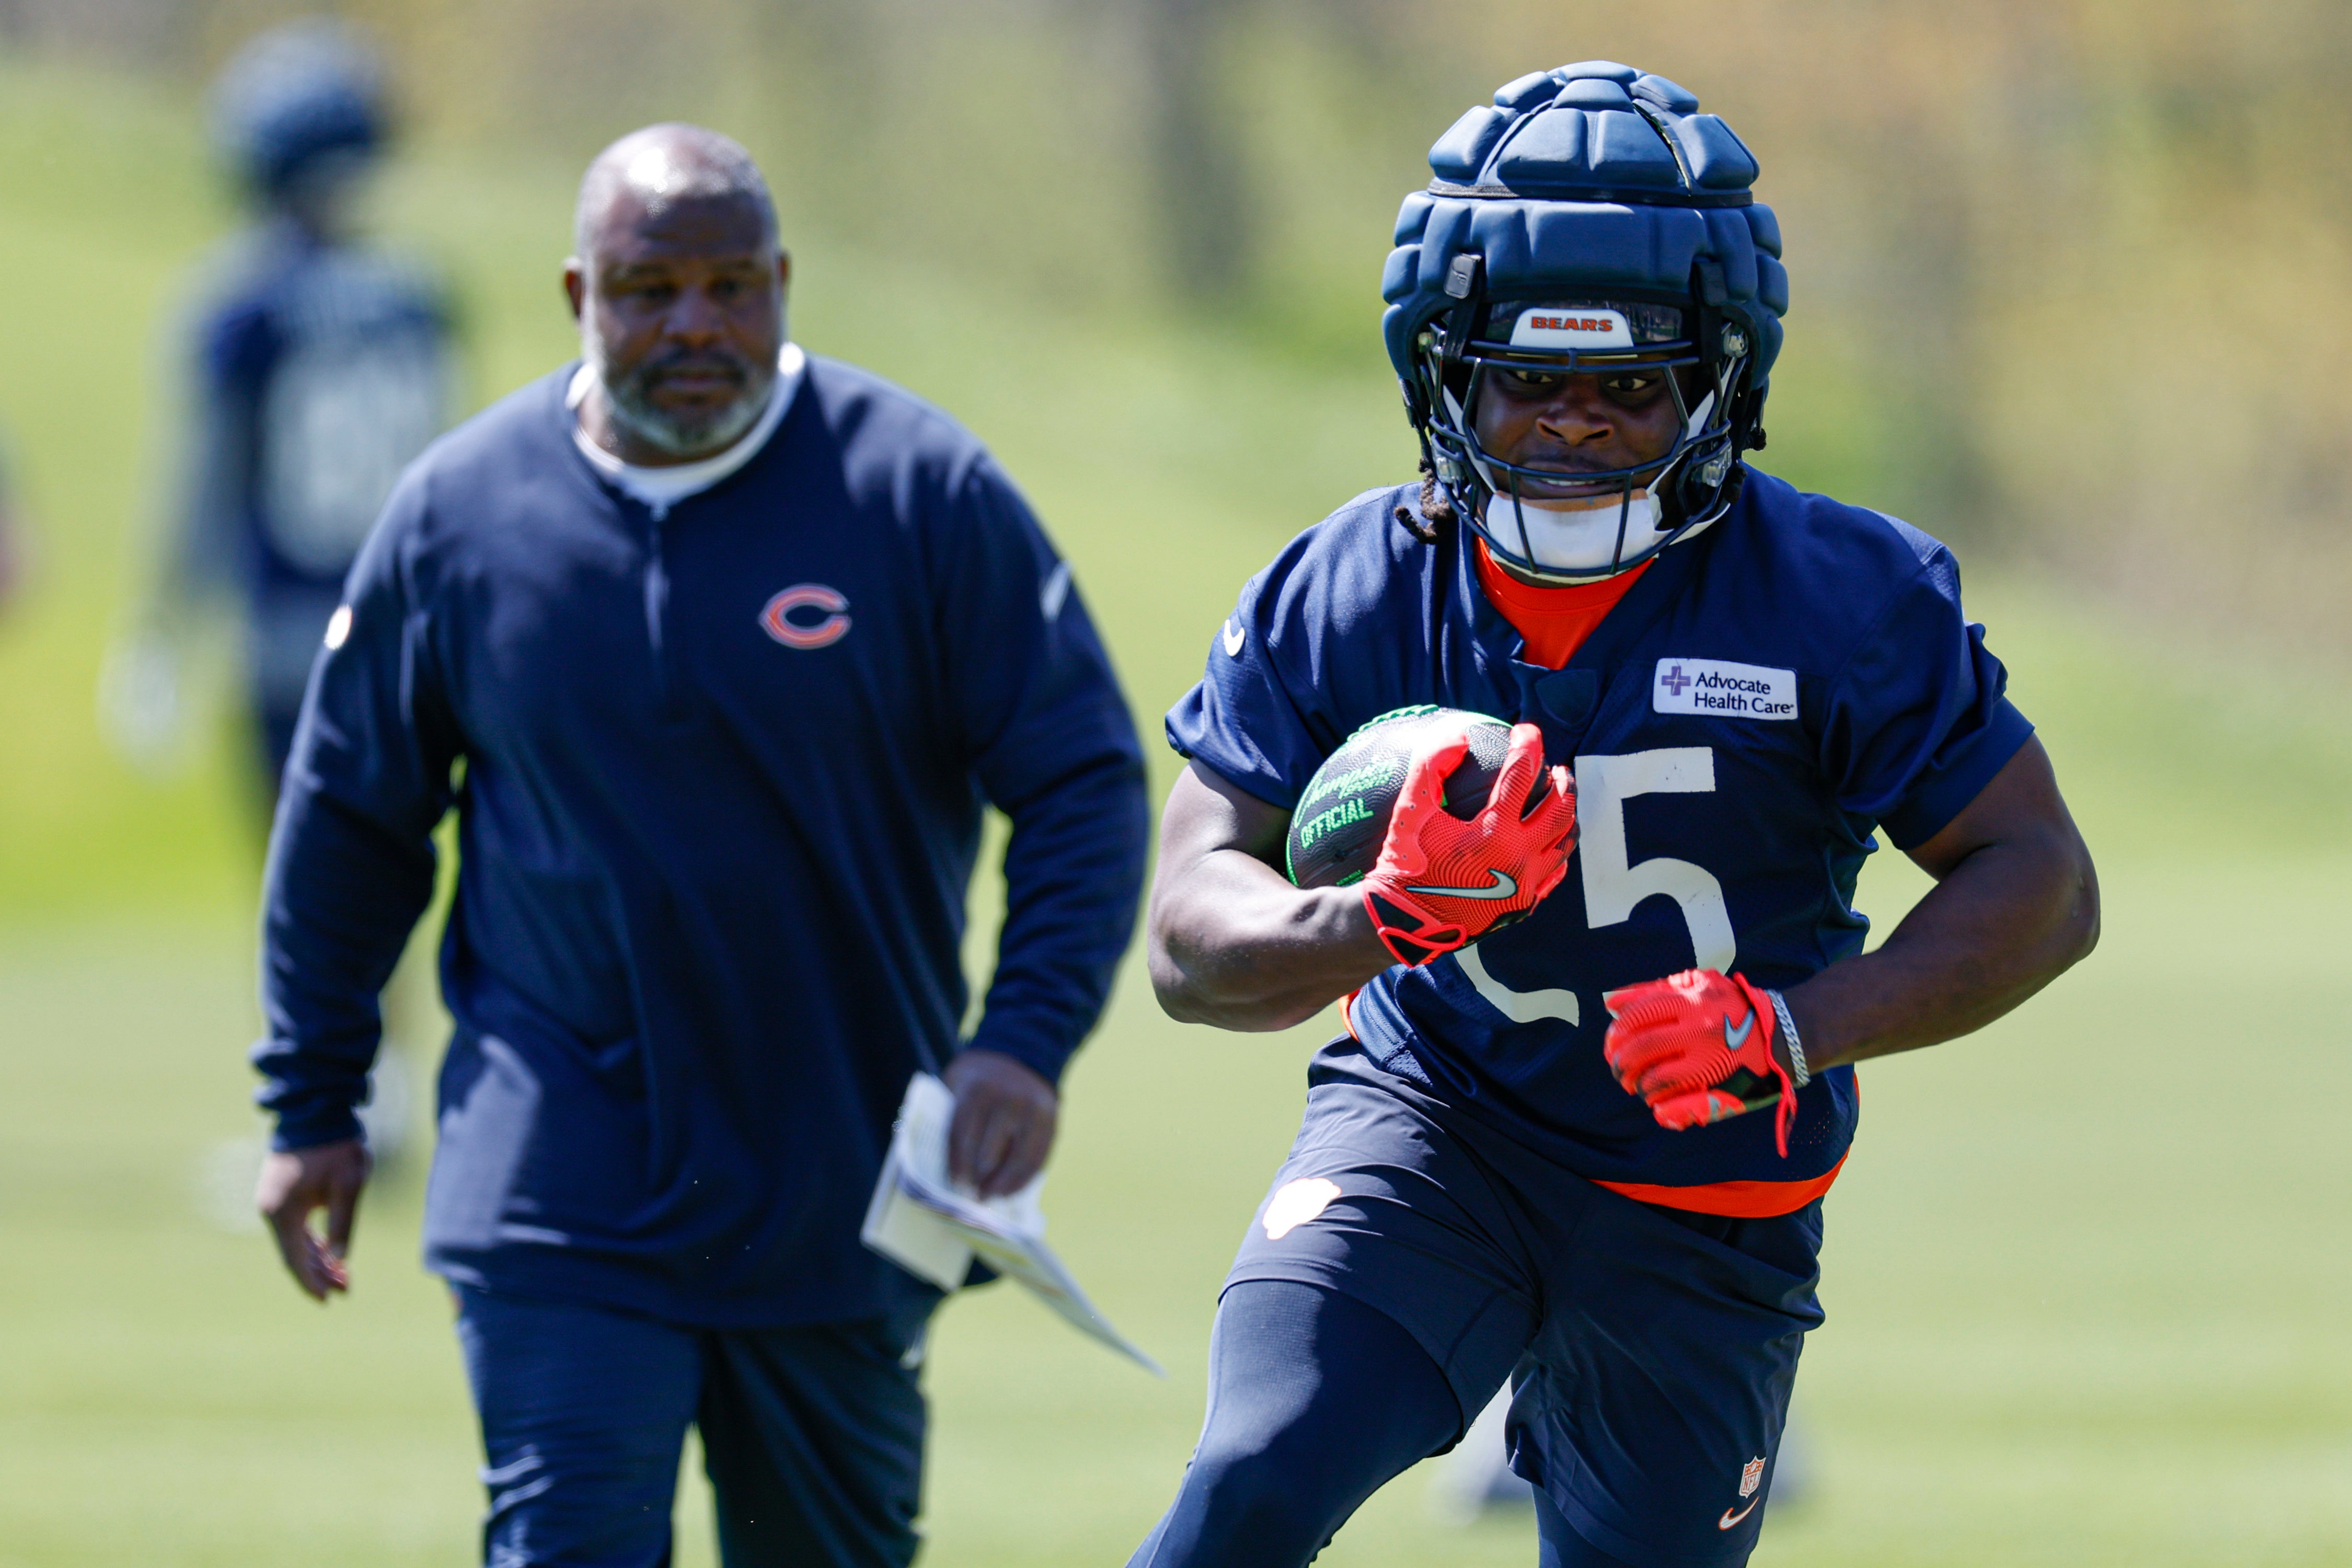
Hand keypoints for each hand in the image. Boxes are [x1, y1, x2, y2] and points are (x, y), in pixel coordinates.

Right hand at [256, 1138, 370, 1300]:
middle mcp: (271, 1211)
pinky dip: (313, 1242)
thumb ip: (342, 1223)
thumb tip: (340, 1259)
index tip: (326, 1301)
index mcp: (281, 1212)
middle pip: (294, 1254)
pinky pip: (296, 1228)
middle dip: (319, 1274)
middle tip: (345, 1290)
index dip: (310, 1282)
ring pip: (296, 1242)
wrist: (315, 1113)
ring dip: (318, 1260)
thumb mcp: (347, 1185)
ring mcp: (274, 1202)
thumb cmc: (334, 1147)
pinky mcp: (282, 1195)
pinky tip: (330, 1256)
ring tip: (343, 1279)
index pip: (294, 1259)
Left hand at [942, 1050, 1057, 1197]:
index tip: (954, 1186)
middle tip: (970, 1197)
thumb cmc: (977, 1079)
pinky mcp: (1050, 1120)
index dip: (957, 1166)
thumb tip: (942, 1169)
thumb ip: (950, 1120)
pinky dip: (1022, 1180)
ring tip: (989, 1198)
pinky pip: (1037, 1159)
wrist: (1019, 1053)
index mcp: (976, 1090)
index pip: (962, 1137)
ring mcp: (1032, 1110)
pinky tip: (1009, 1191)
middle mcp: (1007, 1099)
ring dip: (1001, 1186)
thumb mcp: (956, 1085)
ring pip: (1016, 1161)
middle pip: (988, 1154)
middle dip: (977, 1180)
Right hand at [1361, 722, 1576, 965]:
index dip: (1528, 744)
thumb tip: (1458, 735)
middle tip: (1556, 767)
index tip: (1525, 729)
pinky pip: (1555, 873)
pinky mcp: (1523, 904)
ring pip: (1565, 842)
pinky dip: (1559, 850)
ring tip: (1562, 798)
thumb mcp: (1410, 811)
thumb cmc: (1405, 864)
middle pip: (1559, 809)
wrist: (1406, 922)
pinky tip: (1552, 840)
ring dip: (1568, 814)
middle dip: (1563, 781)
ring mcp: (1525, 883)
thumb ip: (1430, 767)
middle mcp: (1518, 857)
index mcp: (1493, 831)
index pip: (1522, 774)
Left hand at [1602, 970, 1797, 1154]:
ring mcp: (1710, 1059)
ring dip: (1638, 1085)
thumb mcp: (1697, 984)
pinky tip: (1655, 1102)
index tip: (1611, 1044)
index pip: (1637, 1015)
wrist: (1780, 1034)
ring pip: (1656, 1078)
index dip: (1616, 1033)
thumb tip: (1611, 1002)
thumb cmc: (1729, 1006)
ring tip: (1634, 1085)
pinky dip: (1659, 1104)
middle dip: (1620, 1063)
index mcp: (1690, 1000)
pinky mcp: (1721, 1086)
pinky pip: (1679, 1101)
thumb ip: (1654, 990)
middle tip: (1617, 1069)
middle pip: (1641, 1047)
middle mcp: (1699, 1028)